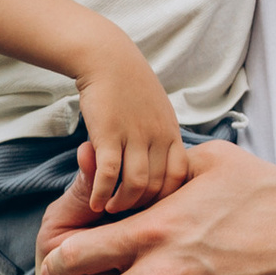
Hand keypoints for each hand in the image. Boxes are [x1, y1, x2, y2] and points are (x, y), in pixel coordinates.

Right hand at [75, 46, 189, 217]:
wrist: (107, 58)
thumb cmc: (130, 87)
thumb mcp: (158, 111)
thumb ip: (163, 137)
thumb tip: (164, 163)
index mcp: (172, 133)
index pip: (179, 176)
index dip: (167, 196)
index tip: (152, 207)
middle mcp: (158, 136)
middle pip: (159, 185)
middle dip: (144, 206)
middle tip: (129, 216)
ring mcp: (134, 135)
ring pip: (136, 183)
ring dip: (123, 203)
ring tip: (110, 210)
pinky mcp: (108, 133)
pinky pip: (109, 173)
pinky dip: (102, 192)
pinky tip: (95, 202)